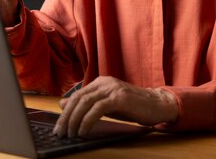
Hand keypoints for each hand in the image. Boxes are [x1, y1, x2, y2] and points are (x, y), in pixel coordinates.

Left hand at [53, 76, 178, 137]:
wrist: (156, 105)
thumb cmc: (131, 107)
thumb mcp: (106, 105)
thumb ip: (87, 104)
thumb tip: (63, 103)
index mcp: (100, 82)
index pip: (76, 96)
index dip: (65, 112)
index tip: (59, 127)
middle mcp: (104, 82)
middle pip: (78, 98)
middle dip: (66, 117)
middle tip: (60, 132)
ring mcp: (112, 88)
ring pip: (85, 103)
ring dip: (75, 120)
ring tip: (71, 134)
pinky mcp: (120, 97)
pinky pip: (98, 108)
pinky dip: (88, 121)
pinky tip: (84, 131)